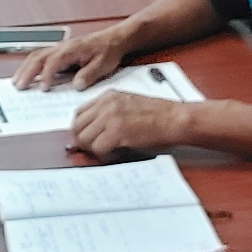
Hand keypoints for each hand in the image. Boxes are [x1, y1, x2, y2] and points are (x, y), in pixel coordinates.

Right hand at [11, 26, 130, 90]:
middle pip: (38, 57)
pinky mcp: (59, 52)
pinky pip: (40, 57)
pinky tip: (26, 75)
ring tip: (17, 82)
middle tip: (19, 86)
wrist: (115, 39)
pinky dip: (30, 66)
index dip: (47, 75)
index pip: (54, 61)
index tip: (43, 88)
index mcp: (72, 49)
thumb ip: (89, 74)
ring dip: (25, 69)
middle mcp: (62, 47)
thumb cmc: (109, 50)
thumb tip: (76, 84)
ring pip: (36, 56)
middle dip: (27, 72)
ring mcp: (59, 48)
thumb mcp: (104, 64)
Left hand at [67, 91, 193, 159]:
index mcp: (107, 96)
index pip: (79, 113)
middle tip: (90, 149)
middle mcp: (106, 105)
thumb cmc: (158, 113)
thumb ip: (109, 111)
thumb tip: (94, 128)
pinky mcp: (117, 132)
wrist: (175, 118)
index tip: (85, 137)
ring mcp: (110, 118)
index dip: (79, 128)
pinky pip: (97, 148)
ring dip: (91, 149)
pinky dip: (102, 155)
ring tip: (103, 152)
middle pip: (77, 126)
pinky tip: (112, 154)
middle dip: (81, 140)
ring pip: (84, 138)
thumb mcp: (128, 102)